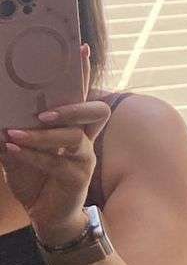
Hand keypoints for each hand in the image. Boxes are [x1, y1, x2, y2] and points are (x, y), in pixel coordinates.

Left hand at [1, 45, 108, 245]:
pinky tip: (13, 149)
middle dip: (72, 107)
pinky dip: (32, 155)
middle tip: (44, 111)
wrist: (47, 217)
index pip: (81, 95)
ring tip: (15, 134)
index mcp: (72, 129)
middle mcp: (84, 140)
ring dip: (43, 135)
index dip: (82, 72)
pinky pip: (56, 162)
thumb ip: (13, 132)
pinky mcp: (77, 178)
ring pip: (72, 138)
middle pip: (95, 112)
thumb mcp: (17, 151)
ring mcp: (84, 159)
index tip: (81, 47)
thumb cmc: (35, 180)